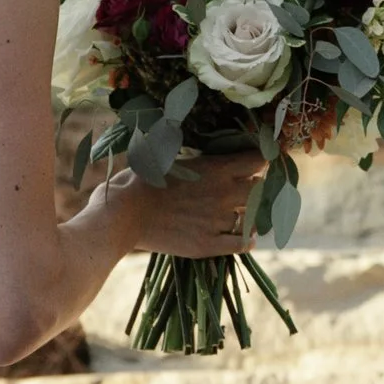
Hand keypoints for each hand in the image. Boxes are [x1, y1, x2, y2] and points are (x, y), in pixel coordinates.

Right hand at [107, 153, 259, 258]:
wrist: (123, 215)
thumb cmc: (139, 180)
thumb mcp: (166, 155)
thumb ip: (191, 153)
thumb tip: (193, 139)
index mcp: (216, 168)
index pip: (259, 160)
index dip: (260, 161)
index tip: (256, 163)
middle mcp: (223, 194)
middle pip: (260, 189)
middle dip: (255, 187)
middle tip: (244, 189)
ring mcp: (217, 221)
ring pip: (252, 217)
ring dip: (249, 214)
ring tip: (241, 212)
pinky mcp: (208, 244)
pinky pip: (242, 244)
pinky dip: (247, 240)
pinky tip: (244, 237)